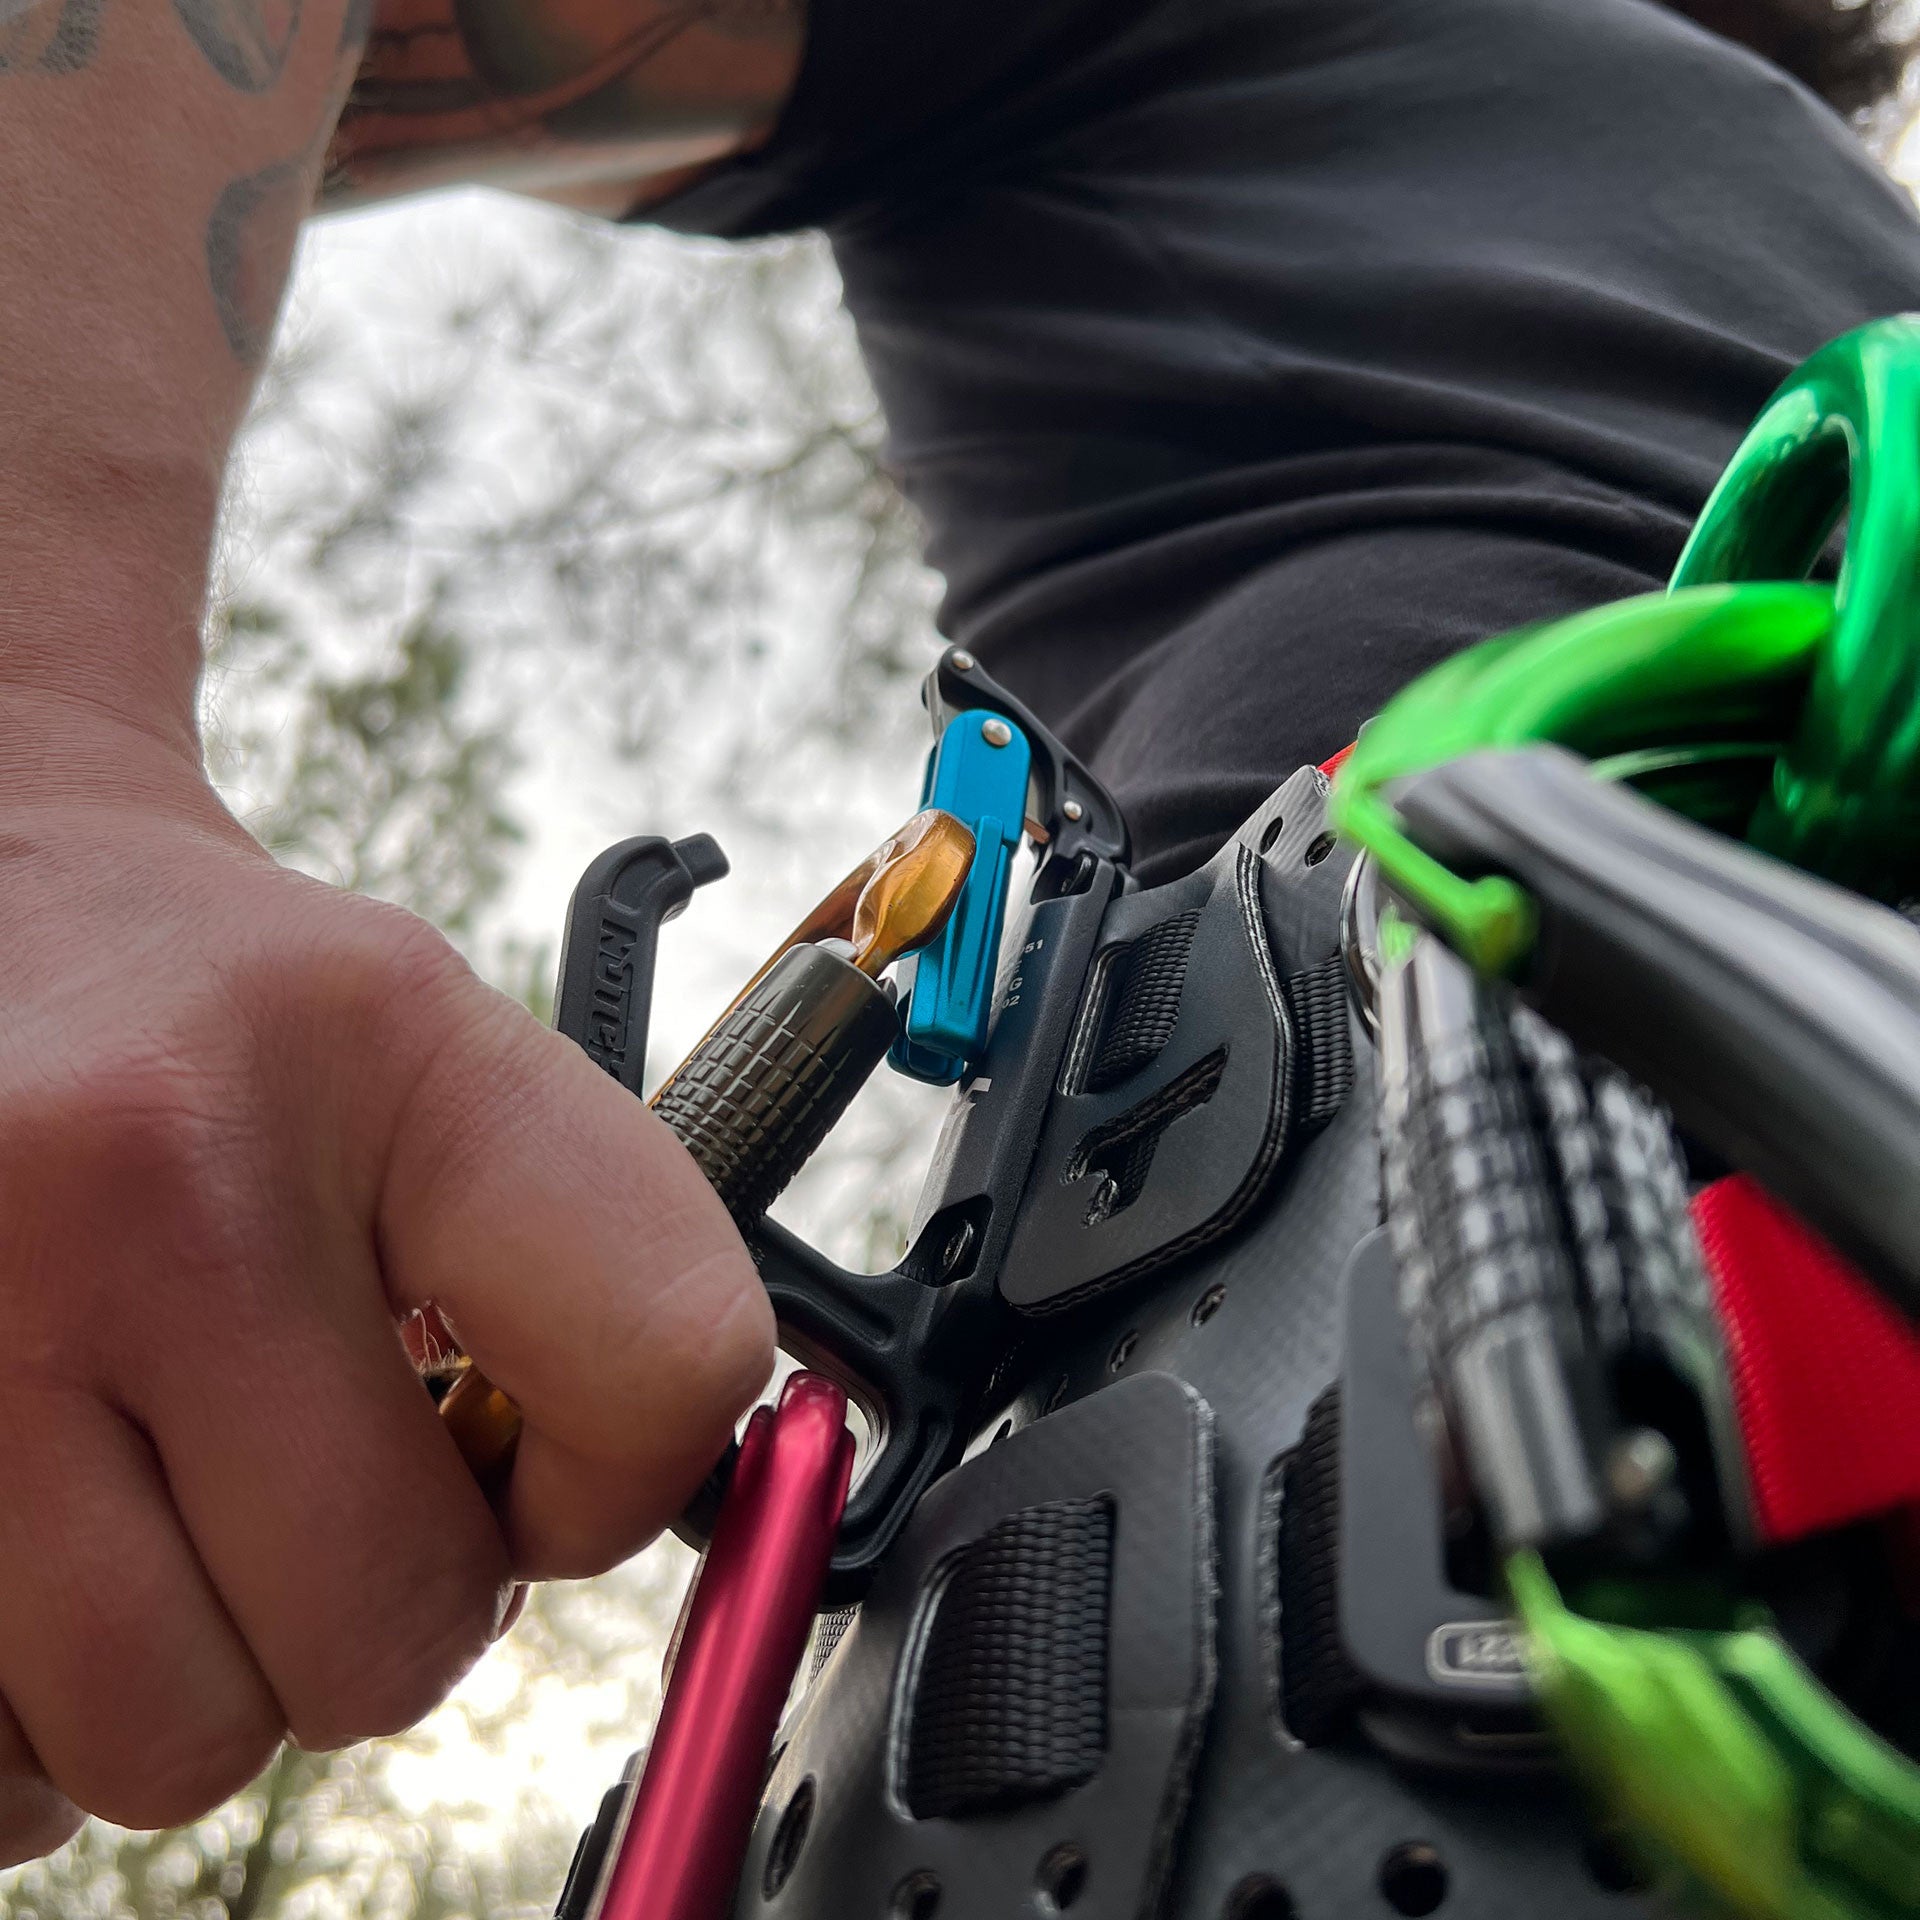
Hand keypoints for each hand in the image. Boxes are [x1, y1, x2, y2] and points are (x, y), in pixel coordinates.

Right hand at [0, 700, 771, 1860]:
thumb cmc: (215, 1017)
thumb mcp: (423, 1049)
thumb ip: (562, 1277)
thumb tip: (597, 1533)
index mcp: (391, 1051)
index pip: (660, 1358)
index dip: (622, 1480)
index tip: (547, 1471)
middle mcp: (154, 1176)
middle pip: (389, 1628)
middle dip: (385, 1610)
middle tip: (324, 1494)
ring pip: (172, 1746)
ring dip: (196, 1672)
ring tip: (164, 1501)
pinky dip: (36, 1712)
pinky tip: (43, 1544)